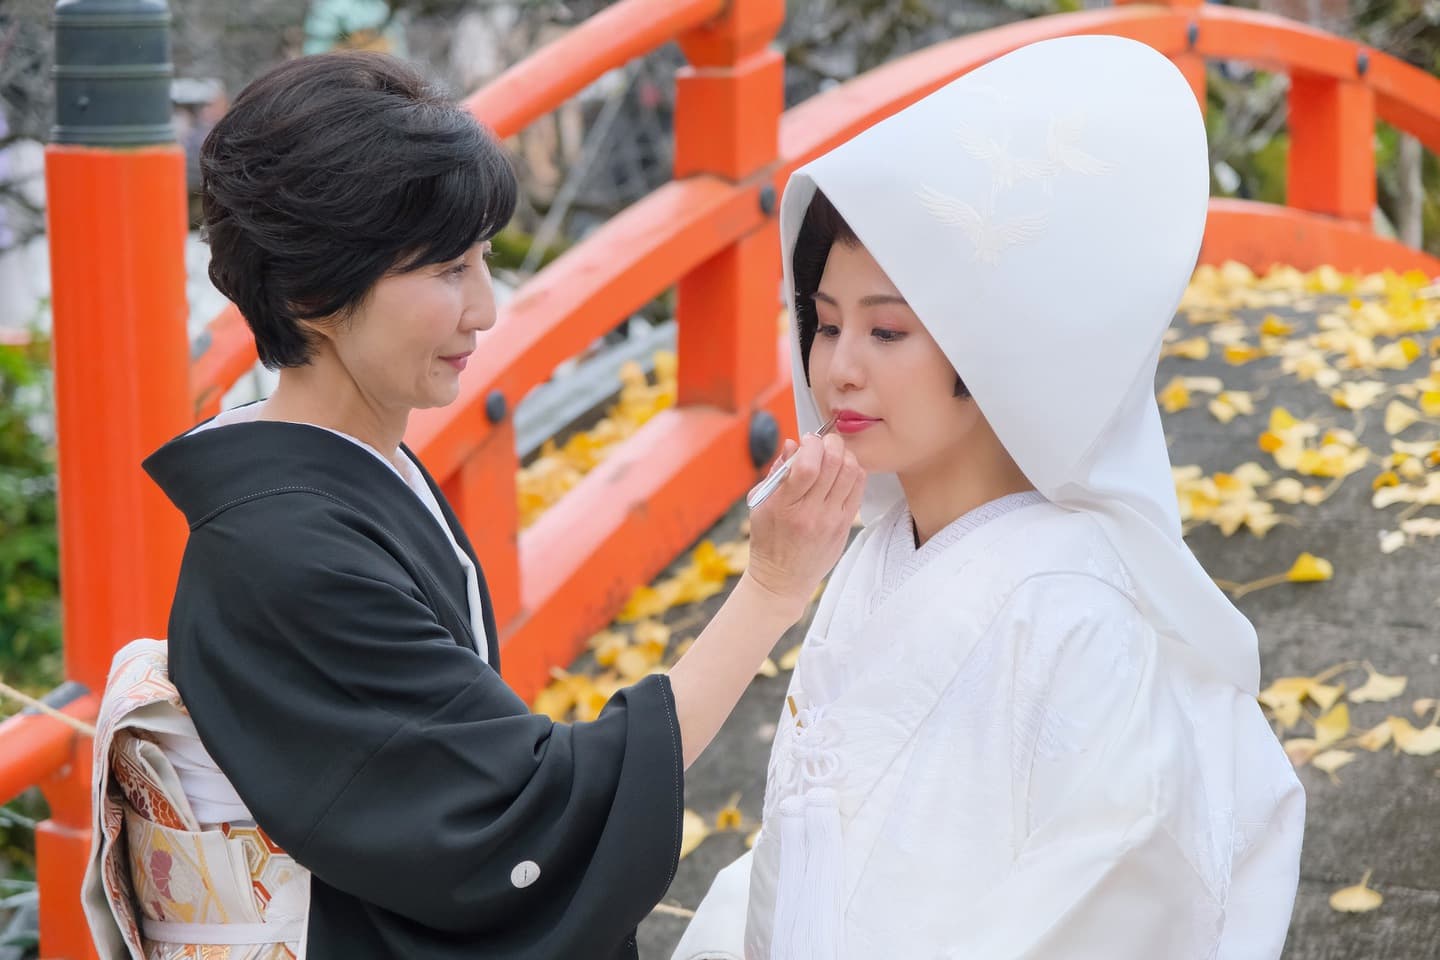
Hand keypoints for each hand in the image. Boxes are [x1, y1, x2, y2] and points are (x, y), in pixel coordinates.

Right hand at [744, 432, 864, 617]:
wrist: (783, 579)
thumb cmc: (768, 540)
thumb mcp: (761, 505)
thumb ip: (778, 472)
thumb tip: (793, 444)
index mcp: (785, 506)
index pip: (807, 466)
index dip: (811, 444)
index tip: (807, 440)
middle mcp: (811, 513)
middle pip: (834, 464)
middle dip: (831, 443)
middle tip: (823, 442)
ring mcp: (832, 520)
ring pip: (851, 473)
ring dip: (845, 455)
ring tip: (833, 455)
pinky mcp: (845, 525)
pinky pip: (859, 488)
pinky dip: (854, 472)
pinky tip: (842, 471)